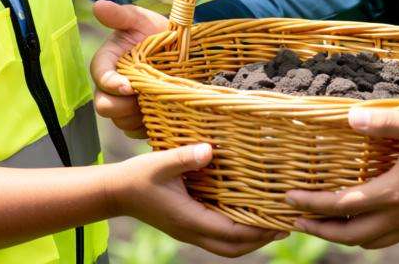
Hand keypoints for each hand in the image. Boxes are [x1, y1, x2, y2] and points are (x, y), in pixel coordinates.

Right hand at [90, 0, 168, 138]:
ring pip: (120, 121)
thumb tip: (98, 5)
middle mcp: (110, 86)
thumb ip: (120, 15)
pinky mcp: (138, 118)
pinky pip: (136, 132)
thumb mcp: (140, 19)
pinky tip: (163, 117)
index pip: (99, 76)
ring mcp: (123, 104)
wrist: (178, 48)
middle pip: (104, 105)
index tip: (128, 86)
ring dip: (136, 118)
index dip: (110, 83)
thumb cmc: (154, 30)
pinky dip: (147, 128)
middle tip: (143, 99)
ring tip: (157, 105)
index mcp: (107, 62)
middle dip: (122, 106)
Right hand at [107, 142, 286, 256]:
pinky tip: (244, 218)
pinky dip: (235, 234)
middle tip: (283, 227)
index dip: (257, 230)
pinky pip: (216, 238)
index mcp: (188, 219)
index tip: (279, 221)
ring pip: (225, 247)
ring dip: (249, 240)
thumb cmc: (137, 176)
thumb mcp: (159, 163)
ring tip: (270, 226)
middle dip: (260, 240)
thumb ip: (183, 157)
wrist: (115, 192)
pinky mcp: (185, 227)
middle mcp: (190, 230)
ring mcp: (187, 231)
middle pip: (232, 248)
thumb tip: (209, 150)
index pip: (231, 232)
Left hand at [286, 109, 398, 249]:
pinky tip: (361, 223)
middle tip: (295, 220)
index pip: (343, 205)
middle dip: (320, 230)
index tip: (289, 199)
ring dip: (342, 236)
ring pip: (369, 241)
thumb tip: (349, 118)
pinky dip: (366, 236)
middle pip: (350, 234)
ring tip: (322, 224)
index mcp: (394, 192)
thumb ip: (382, 123)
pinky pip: (387, 239)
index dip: (313, 204)